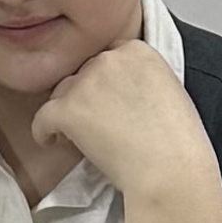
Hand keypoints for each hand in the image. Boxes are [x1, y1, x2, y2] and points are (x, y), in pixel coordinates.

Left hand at [30, 42, 221, 222]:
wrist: (170, 172)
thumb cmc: (179, 144)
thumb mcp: (170, 92)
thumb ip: (141, 81)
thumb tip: (118, 93)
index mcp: (137, 50)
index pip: (108, 59)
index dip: (106, 84)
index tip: (111, 106)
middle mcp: (109, 57)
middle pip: (83, 73)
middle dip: (87, 97)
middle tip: (97, 125)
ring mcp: (86, 82)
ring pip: (61, 93)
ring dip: (68, 112)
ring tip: (80, 138)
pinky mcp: (67, 109)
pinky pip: (42, 118)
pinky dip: (44, 132)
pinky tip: (53, 143)